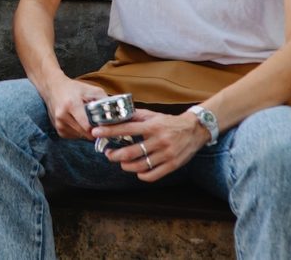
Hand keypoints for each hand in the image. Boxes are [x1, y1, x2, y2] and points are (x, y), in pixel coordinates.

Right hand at [42, 77, 107, 139]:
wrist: (52, 87)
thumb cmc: (73, 88)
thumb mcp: (90, 90)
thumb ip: (104, 100)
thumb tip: (116, 113)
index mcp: (71, 105)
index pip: (87, 126)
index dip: (99, 128)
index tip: (105, 126)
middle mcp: (63, 116)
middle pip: (85, 133)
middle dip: (95, 131)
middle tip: (100, 124)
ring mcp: (59, 124)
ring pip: (81, 136)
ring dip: (87, 132)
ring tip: (88, 120)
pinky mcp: (58, 130)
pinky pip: (75, 136)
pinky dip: (80, 132)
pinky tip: (79, 122)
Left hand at [92, 108, 209, 181]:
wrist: (195, 130)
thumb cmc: (170, 123)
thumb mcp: (153, 116)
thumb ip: (136, 116)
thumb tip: (117, 116)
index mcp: (152, 126)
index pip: (127, 129)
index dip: (110, 131)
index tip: (96, 132)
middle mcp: (159, 140)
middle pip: (131, 152)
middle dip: (115, 154)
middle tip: (108, 154)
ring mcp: (166, 154)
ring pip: (141, 165)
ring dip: (126, 166)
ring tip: (121, 163)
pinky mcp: (173, 165)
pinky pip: (153, 175)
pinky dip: (142, 175)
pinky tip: (137, 171)